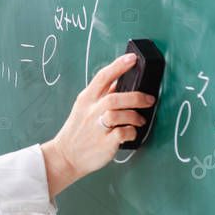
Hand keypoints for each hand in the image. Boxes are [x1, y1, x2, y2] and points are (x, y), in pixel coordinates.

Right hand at [40, 53, 155, 198]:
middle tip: (149, 99)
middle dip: (136, 97)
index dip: (119, 65)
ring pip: (120, 114)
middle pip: (115, 97)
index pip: (103, 77)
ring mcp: (97, 127)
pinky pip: (123, 133)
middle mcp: (91, 111)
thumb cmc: (78, 131)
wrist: (65, 156)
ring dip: (135, 116)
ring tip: (139, 120)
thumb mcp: (84, 107)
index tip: (133, 58)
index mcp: (86, 99)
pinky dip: (131, 132)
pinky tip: (131, 133)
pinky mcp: (104, 143)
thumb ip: (101, 95)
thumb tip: (120, 81)